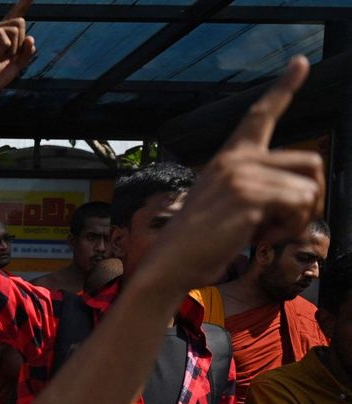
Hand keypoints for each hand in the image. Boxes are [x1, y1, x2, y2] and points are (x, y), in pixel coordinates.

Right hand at [0, 0, 35, 101]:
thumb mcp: (17, 65)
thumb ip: (26, 52)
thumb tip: (31, 38)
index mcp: (1, 34)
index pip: (15, 14)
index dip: (23, 3)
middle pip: (20, 21)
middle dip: (21, 42)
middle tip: (9, 57)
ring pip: (14, 27)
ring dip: (14, 47)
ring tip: (2, 59)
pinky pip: (3, 33)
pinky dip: (7, 47)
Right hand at [149, 56, 321, 291]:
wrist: (171, 262)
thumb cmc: (198, 241)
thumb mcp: (225, 203)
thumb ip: (257, 188)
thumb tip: (305, 194)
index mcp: (230, 158)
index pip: (260, 115)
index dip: (284, 86)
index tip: (300, 62)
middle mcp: (237, 160)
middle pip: (311, 162)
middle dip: (310, 197)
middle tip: (282, 221)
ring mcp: (242, 177)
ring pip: (309, 190)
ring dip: (296, 220)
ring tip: (263, 230)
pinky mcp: (248, 198)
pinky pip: (299, 208)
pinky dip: (288, 230)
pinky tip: (257, 237)